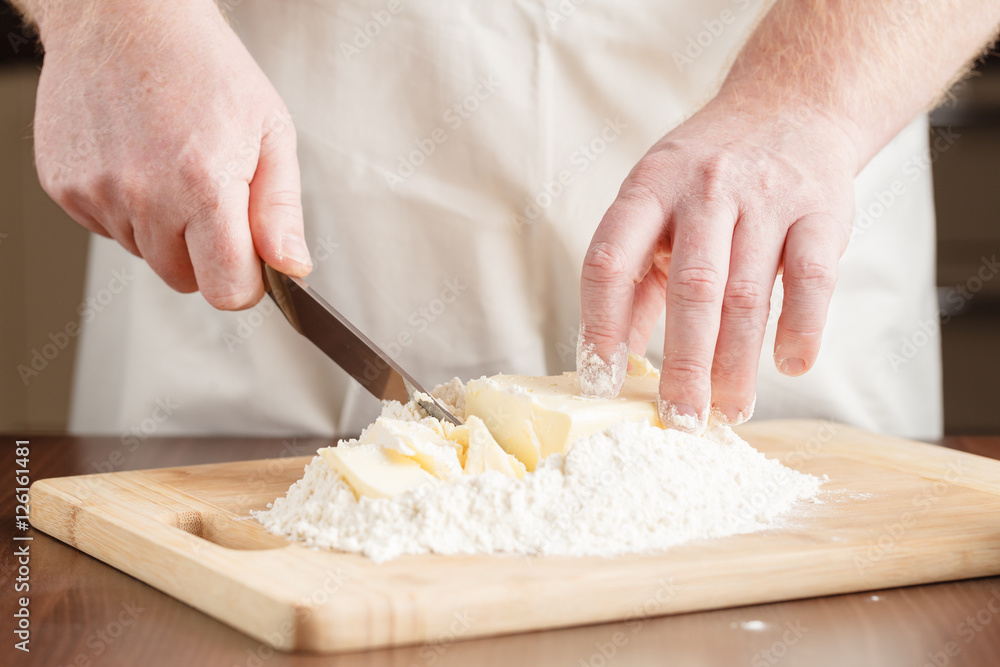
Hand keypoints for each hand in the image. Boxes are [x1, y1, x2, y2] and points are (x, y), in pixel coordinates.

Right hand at [32, 0, 310, 309]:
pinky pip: (108, 230)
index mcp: (202, 185)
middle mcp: (144, 195)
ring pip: (146, 255)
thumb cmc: (204, 67)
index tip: (251, 260)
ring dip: (165, 229)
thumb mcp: (271, 132)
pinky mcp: (64, 187)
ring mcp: (97, 193)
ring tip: (172, 166)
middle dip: (206, 254)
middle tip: (212, 195)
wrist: (124, 18)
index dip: (246, 283)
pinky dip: (127, 210)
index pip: (227, 291)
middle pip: (185, 280)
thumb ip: (281, 211)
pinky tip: (138, 161)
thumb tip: (290, 268)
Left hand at [577, 93, 859, 432]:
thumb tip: (611, 354)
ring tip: (730, 411)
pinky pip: (810, 278)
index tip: (600, 379)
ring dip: (737, 362)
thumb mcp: (655, 205)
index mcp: (649, 187)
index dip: (600, 324)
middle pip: (691, 288)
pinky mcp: (820, 210)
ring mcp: (766, 196)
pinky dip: (801, 327)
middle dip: (685, 364)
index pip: (610, 259)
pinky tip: (790, 365)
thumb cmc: (709, 173)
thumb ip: (633, 276)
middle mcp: (704, 188)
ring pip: (747, 293)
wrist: (791, 104)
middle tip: (681, 418)